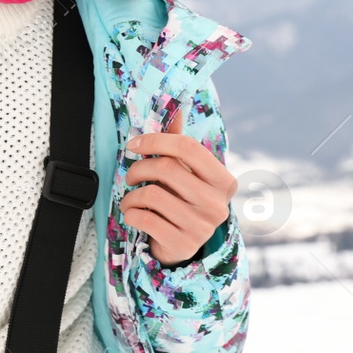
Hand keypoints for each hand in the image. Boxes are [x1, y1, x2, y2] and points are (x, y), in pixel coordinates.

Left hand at [119, 105, 237, 265]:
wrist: (182, 245)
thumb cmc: (181, 200)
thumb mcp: (185, 173)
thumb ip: (178, 143)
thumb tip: (176, 107)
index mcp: (222, 180)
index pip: (187, 147)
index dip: (155, 141)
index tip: (135, 145)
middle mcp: (217, 203)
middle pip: (165, 168)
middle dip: (138, 168)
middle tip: (131, 176)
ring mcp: (201, 226)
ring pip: (151, 194)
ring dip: (130, 195)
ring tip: (131, 199)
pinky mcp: (182, 244)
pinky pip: (143, 218)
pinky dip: (130, 213)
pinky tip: (134, 215)